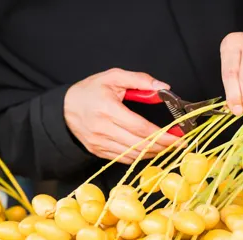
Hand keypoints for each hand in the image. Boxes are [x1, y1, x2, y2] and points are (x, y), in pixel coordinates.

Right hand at [64, 68, 179, 163]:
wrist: (64, 108)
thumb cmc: (90, 91)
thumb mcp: (112, 77)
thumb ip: (139, 80)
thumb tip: (163, 88)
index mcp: (107, 109)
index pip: (140, 128)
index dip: (162, 135)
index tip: (179, 137)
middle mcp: (103, 129)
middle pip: (139, 144)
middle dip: (163, 146)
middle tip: (179, 144)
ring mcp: (99, 143)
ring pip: (133, 155)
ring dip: (153, 153)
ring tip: (167, 147)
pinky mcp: (98, 151)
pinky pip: (124, 159)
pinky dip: (140, 156)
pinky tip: (150, 150)